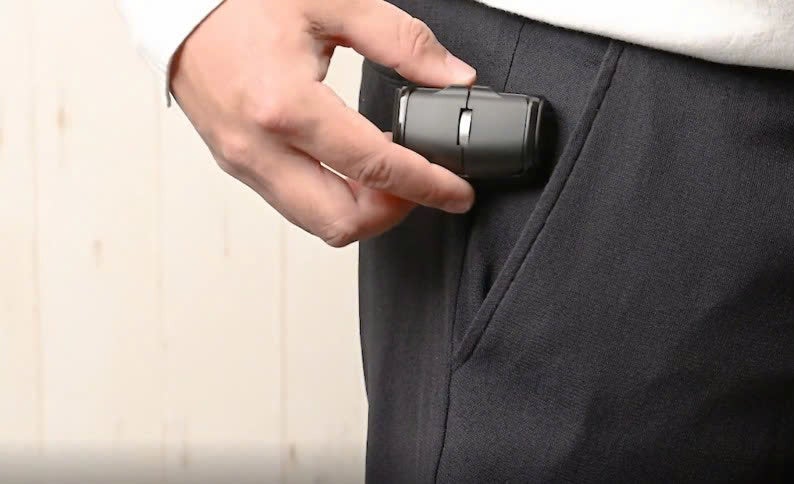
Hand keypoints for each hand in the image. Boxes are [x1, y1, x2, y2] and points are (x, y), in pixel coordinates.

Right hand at [170, 0, 476, 246]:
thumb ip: (402, 41)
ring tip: (391, 176)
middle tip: (423, 185)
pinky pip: (294, 204)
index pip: (374, 168)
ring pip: (316, 223)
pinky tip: (351, 166)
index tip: (457, 192)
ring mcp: (243, 162)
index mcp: (285, 106)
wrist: (175, 2)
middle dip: (394, 212)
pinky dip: (333, 198)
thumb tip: (452, 77)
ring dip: (363, 211)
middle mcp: (258, 147)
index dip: (427, 186)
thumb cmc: (240, 0)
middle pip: (342, 222)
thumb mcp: (333, 3)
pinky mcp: (236, 164)